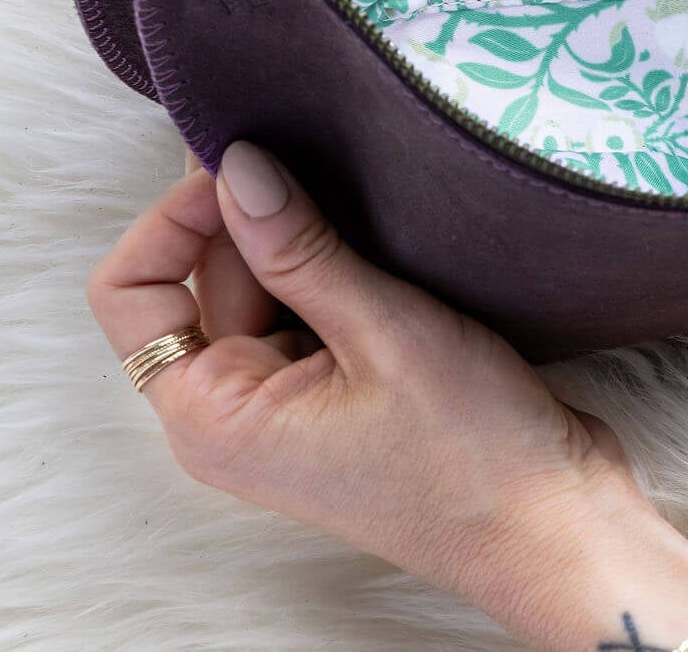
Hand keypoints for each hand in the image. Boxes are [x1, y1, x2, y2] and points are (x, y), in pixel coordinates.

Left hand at [87, 143, 687, 650]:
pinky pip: (309, 305)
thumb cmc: (470, 454)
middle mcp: (233, 413)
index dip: (174, 218)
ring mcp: (285, 403)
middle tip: (330, 171)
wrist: (554, 523)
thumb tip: (235, 164)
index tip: (246, 167)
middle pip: (200, 277)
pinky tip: (391, 251)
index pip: (132, 290)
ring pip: (261, 284)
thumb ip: (298, 246)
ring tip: (376, 218)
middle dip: (254, 219)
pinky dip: (337, 266)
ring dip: (306, 239)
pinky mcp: (333, 390)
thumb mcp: (383, 332)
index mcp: (213, 417)